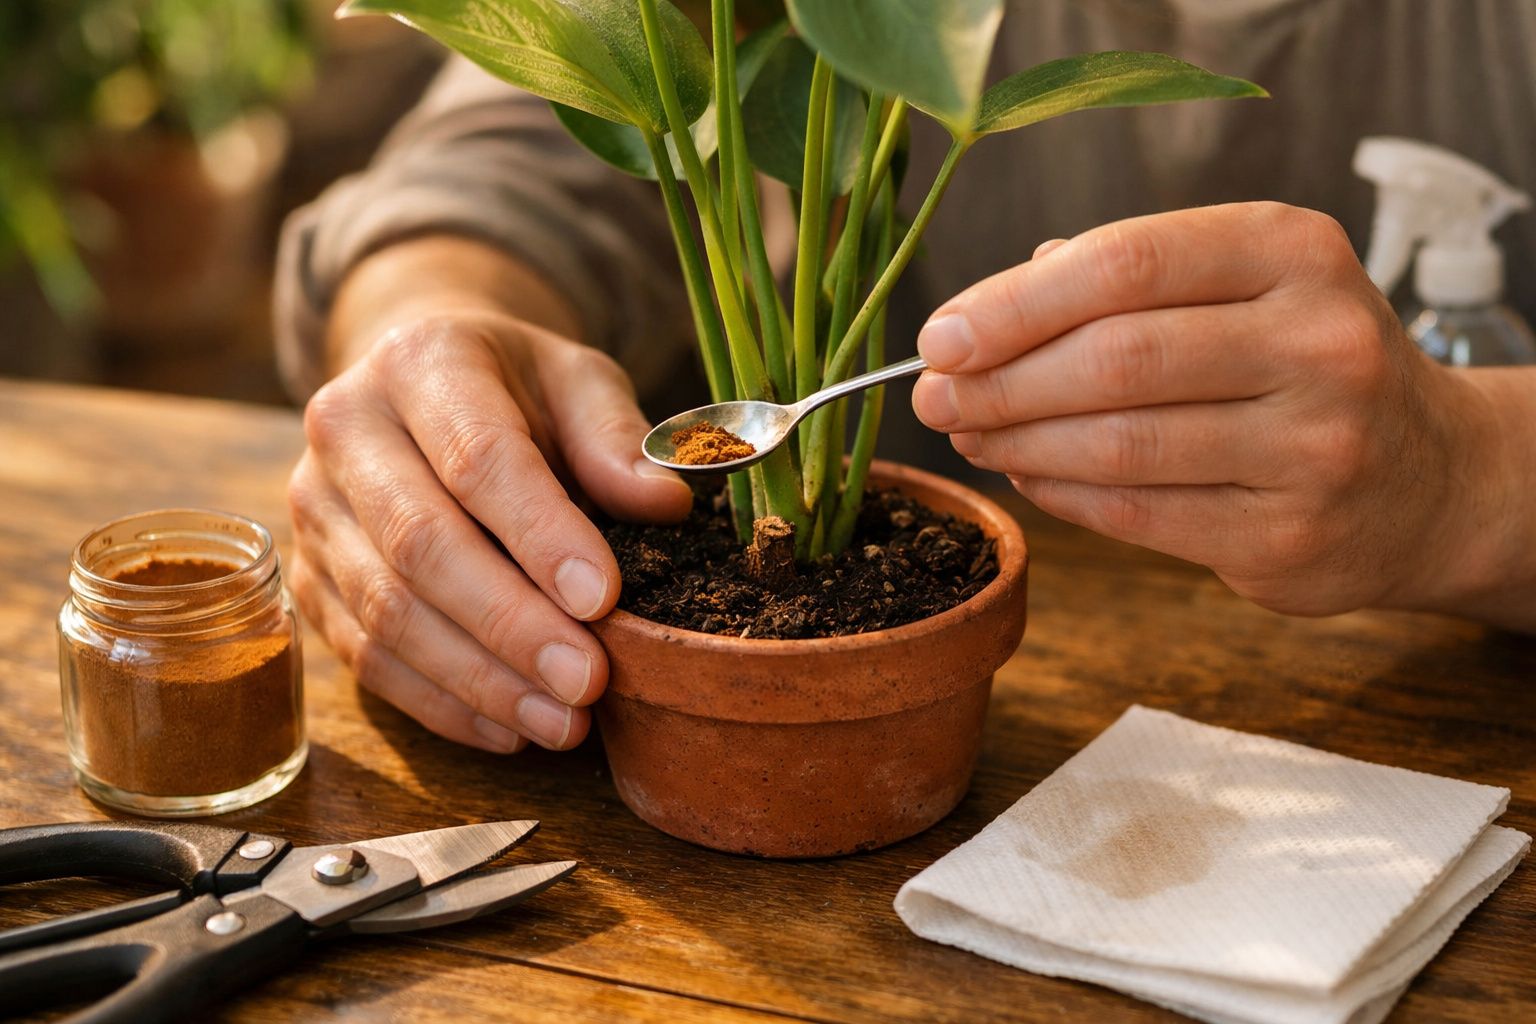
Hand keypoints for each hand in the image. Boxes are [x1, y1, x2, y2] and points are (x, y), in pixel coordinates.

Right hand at [289, 308, 691, 751]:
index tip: (603, 599)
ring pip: (386, 613)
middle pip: (421, 544)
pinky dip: (441, 704)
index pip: (479, 458)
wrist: (419, 384)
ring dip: (479, 680)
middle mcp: (345, 430)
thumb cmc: (517, 389)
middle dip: (511, 625)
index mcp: (420, 362)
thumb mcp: (580, 381)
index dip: (541, 535)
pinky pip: (365, 657)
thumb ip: (617, 438)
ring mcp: (314, 510)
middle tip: (588, 681)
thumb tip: (665, 504)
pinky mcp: (309, 578)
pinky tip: (511, 730)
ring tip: (563, 722)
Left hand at [910, 201, 1490, 617]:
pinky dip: (1061, 494)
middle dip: (999, 382)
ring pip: (1120, 445)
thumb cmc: (1298, 363)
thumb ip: (1123, 282)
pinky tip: (1024, 473)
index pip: (1126, 263)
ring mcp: (1315, 447)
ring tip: (967, 434)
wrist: (1427, 477)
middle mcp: (1319, 343)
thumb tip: (981, 318)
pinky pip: (1139, 514)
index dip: (1014, 302)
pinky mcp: (1289, 537)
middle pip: (1115, 359)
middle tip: (932, 397)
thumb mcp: (1242, 285)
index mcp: (1295, 252)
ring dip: (1017, 442)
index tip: (940, 336)